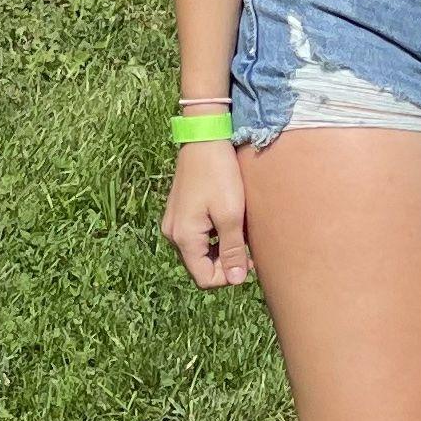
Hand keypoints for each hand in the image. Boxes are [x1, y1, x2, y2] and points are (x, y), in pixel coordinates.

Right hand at [164, 143, 254, 286]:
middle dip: (225, 263)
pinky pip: (196, 236)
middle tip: (248, 248)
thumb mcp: (231, 215)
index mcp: (184, 238)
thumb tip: (236, 281)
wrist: (205, 139)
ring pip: (199, 251)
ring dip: (220, 249)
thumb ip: (232, 251)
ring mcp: (173, 222)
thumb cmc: (220, 175)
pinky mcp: (179, 212)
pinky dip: (213, 236)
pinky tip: (228, 222)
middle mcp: (173, 234)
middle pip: (200, 266)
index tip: (248, 261)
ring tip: (240, 233)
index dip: (227, 277)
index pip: (204, 278)